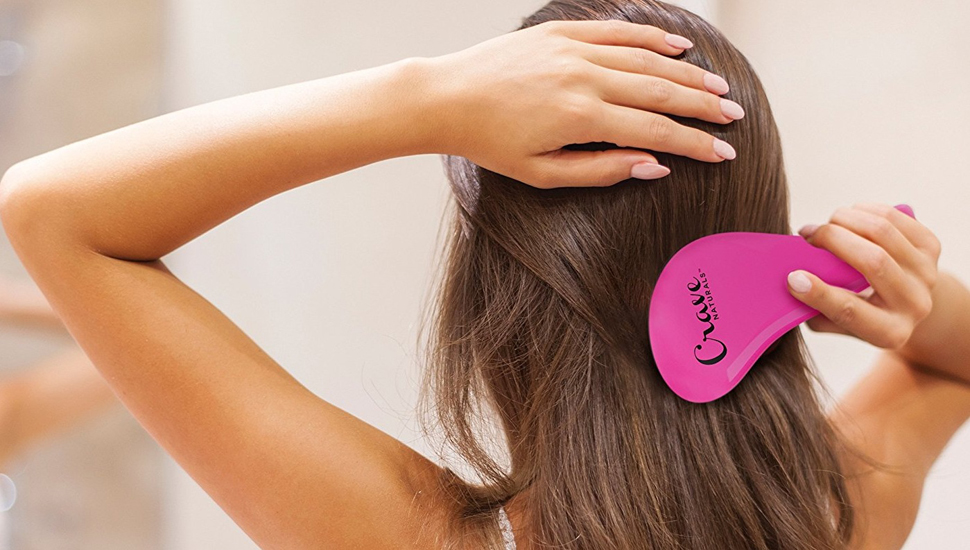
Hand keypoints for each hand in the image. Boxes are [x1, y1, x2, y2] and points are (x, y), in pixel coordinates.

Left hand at [425, 19, 742, 187]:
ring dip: (687, 74)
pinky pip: (617, 31)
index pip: (655, 131)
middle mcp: (584, 78)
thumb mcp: (542, 174)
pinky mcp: (561, 32)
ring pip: (646, 59)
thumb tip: (654, 166)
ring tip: (717, 88)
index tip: (725, 154)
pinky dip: (651, 38)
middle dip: (703, 107)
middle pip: (661, 90)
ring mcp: (573, 50)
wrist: (445, 98)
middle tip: (734, 118)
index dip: (695, 144)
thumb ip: (601, 171)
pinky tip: (678, 47)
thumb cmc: (490, 143)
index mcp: (581, 118)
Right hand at [786, 203, 941, 349]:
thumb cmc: (860, 312)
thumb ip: (813, 309)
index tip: (792, 277)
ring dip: (845, 219)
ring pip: (883, 232)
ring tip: (826, 223)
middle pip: (873, 261)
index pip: (851, 311)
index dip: (819, 293)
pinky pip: (894, 217)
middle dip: (832, 240)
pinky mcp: (932, 247)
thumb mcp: (836, 323)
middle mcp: (915, 304)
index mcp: (889, 332)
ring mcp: (927, 273)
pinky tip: (848, 216)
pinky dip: (864, 210)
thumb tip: (792, 282)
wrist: (907, 305)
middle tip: (807, 234)